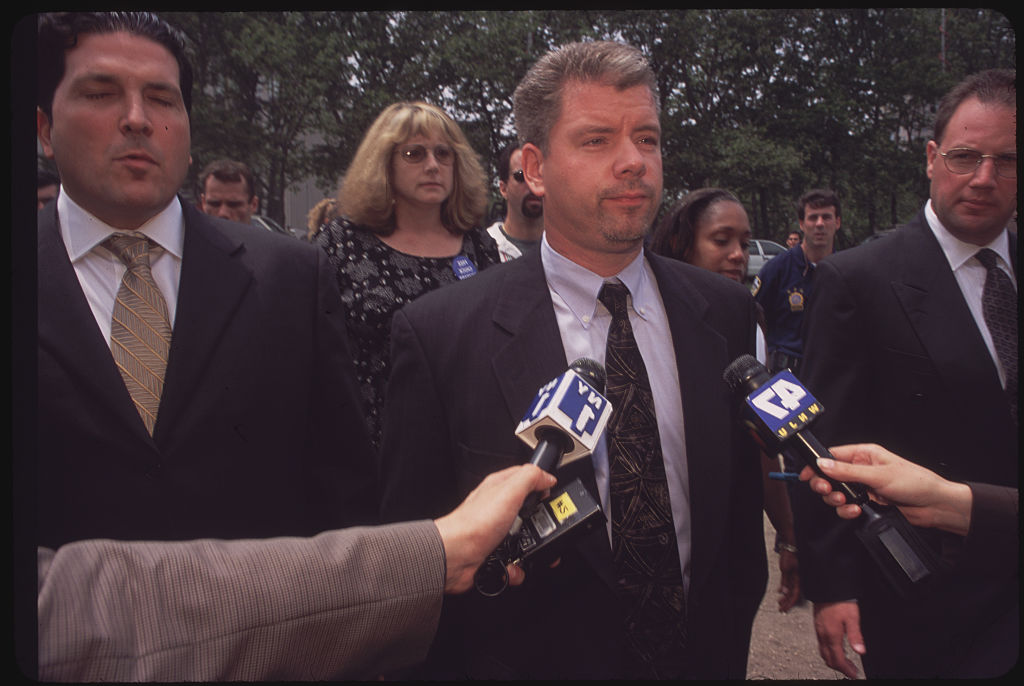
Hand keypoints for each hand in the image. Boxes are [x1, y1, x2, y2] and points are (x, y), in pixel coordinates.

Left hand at [434, 464, 555, 593]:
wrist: (454, 556)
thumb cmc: (474, 523)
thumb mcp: (509, 490)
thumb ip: (531, 478)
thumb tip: (547, 477)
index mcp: (500, 488)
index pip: (526, 478)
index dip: (542, 484)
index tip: (552, 496)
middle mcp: (498, 509)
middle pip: (530, 512)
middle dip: (541, 525)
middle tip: (543, 528)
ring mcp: (496, 533)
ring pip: (526, 540)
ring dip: (531, 550)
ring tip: (527, 550)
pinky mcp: (495, 554)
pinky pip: (516, 563)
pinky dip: (517, 569)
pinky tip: (512, 566)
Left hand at [776, 549, 800, 612]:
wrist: (791, 547)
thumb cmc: (789, 557)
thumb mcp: (785, 569)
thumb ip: (785, 581)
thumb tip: (784, 592)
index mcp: (798, 580)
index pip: (795, 595)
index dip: (789, 603)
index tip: (784, 609)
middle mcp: (798, 580)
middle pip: (793, 595)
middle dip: (787, 603)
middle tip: (781, 609)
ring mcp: (795, 578)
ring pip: (791, 591)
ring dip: (785, 597)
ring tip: (780, 603)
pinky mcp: (792, 575)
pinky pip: (789, 585)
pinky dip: (785, 590)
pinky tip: (780, 593)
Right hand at [798, 443, 971, 535]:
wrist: (934, 506)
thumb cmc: (916, 482)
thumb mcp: (879, 475)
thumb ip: (847, 471)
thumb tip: (823, 463)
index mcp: (864, 454)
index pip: (832, 455)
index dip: (817, 464)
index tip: (807, 475)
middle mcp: (861, 469)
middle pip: (830, 476)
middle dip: (826, 485)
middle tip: (828, 492)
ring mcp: (863, 487)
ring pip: (836, 493)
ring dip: (837, 500)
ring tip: (846, 502)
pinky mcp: (867, 502)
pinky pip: (846, 506)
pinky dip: (847, 510)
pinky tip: (855, 510)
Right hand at [812, 601, 864, 678]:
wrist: (827, 586)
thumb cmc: (840, 600)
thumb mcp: (852, 618)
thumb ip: (855, 635)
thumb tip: (860, 651)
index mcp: (831, 635)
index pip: (837, 659)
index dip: (846, 669)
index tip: (854, 674)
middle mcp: (823, 634)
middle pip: (828, 659)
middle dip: (839, 667)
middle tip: (851, 671)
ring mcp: (819, 630)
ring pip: (823, 652)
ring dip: (834, 660)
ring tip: (846, 662)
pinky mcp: (818, 626)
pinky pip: (821, 644)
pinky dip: (829, 651)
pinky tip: (837, 648)